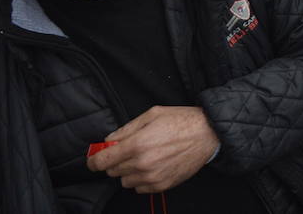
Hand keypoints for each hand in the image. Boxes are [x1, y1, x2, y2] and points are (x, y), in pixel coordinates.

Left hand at [87, 105, 218, 193]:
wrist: (209, 134)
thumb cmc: (182, 120)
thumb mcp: (152, 114)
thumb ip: (126, 128)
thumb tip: (108, 141)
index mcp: (137, 144)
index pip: (102, 161)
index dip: (93, 161)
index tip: (94, 159)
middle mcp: (142, 163)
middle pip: (112, 172)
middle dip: (116, 162)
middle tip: (129, 151)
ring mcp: (152, 177)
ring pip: (125, 181)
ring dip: (129, 172)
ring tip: (145, 158)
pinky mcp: (162, 185)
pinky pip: (139, 188)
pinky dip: (141, 180)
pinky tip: (153, 166)